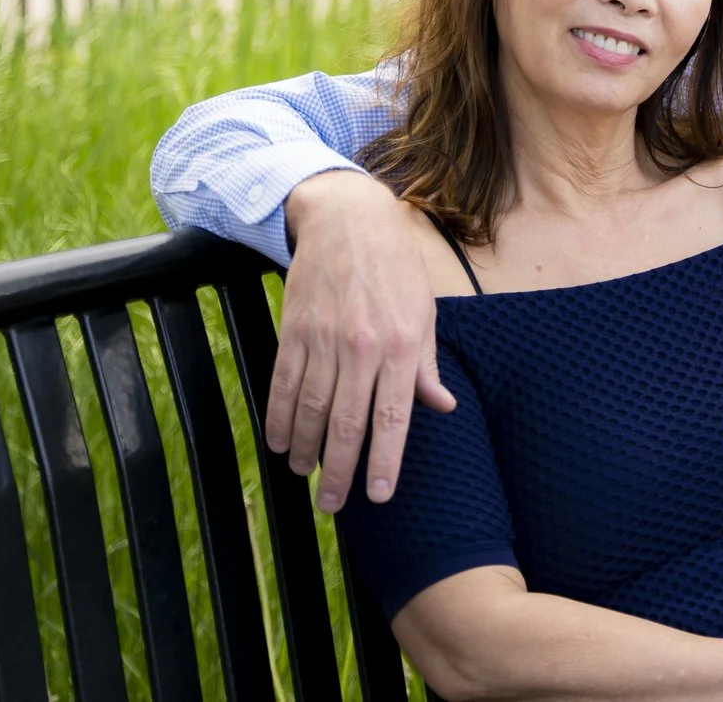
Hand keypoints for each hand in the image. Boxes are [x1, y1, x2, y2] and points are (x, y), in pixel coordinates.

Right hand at [269, 171, 454, 513]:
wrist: (349, 219)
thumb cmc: (396, 268)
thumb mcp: (425, 312)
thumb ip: (427, 365)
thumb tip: (443, 407)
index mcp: (402, 345)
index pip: (393, 417)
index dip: (384, 462)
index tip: (378, 497)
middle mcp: (363, 346)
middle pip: (347, 423)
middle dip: (340, 471)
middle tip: (334, 504)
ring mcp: (324, 338)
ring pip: (312, 409)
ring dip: (306, 450)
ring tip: (306, 476)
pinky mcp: (294, 329)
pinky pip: (284, 384)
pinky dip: (280, 418)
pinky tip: (280, 442)